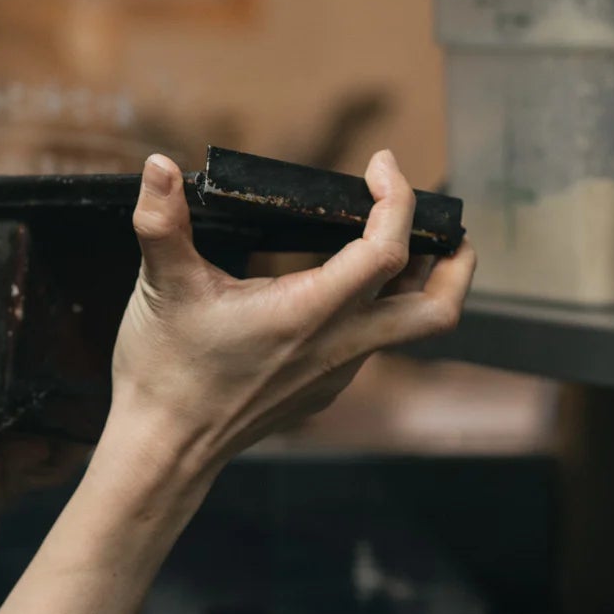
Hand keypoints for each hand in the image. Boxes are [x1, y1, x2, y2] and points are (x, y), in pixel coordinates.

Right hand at [108, 149, 474, 477]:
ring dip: (418, 285)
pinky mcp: (320, 390)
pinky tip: (337, 291)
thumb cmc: (166, 369)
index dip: (397, 199)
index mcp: (308, 312)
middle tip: (448, 226)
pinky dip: (374, 310)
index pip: (387, 250)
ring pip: (406, 329)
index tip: (379, 166)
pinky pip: (367, 346)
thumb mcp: (161, 286)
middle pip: (436, 310)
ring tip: (403, 246)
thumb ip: (160, 220)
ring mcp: (334, 373)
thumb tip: (155, 165)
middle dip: (457, 263)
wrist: (164, 447)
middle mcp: (337, 346)